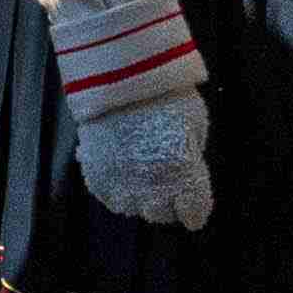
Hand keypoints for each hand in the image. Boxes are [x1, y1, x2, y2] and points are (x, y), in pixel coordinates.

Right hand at [73, 97, 211, 227]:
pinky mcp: (96, 175)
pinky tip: (122, 171)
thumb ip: (192, 155)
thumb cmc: (167, 95)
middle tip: (168, 185)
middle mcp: (152, 187)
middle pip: (162, 215)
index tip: (194, 205)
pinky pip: (108, 197)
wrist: (121, 77)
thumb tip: (188, 169)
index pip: (194, 214)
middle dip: (168, 204)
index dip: (196, 209)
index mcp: (183, 175)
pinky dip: (116, 189)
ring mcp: (121, 183)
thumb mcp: (196, 125)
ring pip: (133, 209)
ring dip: (140, 198)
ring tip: (142, 177)